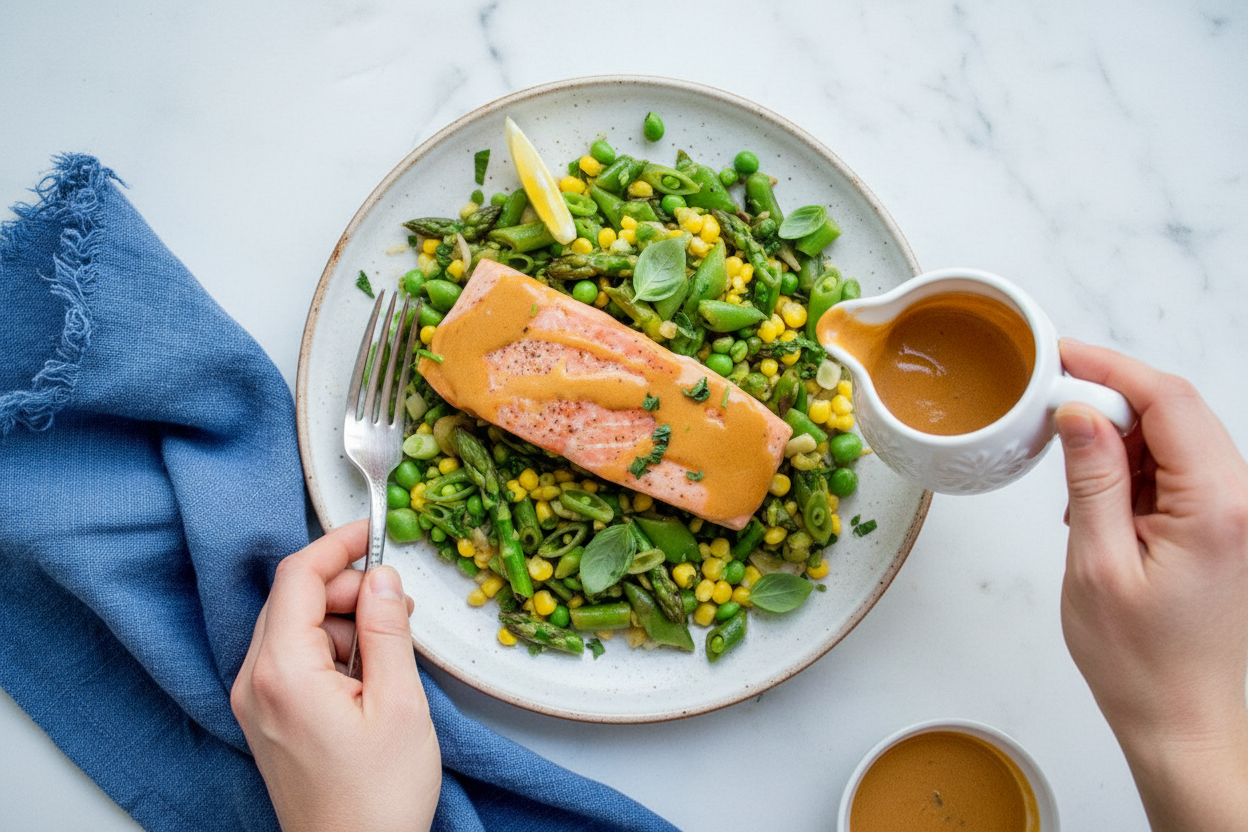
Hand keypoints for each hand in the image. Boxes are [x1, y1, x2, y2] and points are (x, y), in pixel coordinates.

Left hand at [231, 520, 440, 831]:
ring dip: (344, 623)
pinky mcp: (266, 718)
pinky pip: (293, 659)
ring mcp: (255, 702)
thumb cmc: (377, 798)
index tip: (371, 532)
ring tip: (390, 657)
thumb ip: (387, 630)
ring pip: (296, 628)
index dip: (335, 545)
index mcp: (282, 672)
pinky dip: (332, 652)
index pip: (297, 578)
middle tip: (399, 609)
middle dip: (348, 590)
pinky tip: (368, 678)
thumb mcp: (399, 703)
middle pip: (295, 600)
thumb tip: (383, 578)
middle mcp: (254, 682)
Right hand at [1056, 339, 1247, 830]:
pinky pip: (1184, 474)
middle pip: (1178, 413)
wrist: (1184, 725)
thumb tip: (1078, 413)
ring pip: (1180, 441)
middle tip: (1051, 409)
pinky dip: (1138, 473)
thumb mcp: (1096, 565)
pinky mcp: (1230, 531)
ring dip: (1122, 442)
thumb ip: (1092, 480)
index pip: (1169, 402)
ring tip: (1075, 483)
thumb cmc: (1141, 664)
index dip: (1110, 368)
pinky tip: (1104, 504)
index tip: (1059, 357)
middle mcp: (1244, 504)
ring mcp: (1242, 517)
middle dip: (1112, 401)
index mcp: (1218, 508)